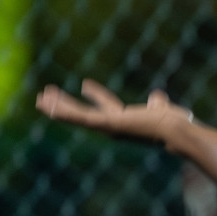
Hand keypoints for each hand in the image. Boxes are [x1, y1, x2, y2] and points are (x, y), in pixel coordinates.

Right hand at [37, 80, 190, 142]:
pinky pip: (80, 116)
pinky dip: (62, 111)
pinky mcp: (106, 124)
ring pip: (77, 116)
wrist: (176, 131)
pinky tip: (46, 104)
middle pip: (84, 114)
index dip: (96, 94)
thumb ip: (158, 103)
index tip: (85, 83)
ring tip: (40, 98)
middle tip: (48, 96)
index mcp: (125, 122)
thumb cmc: (175, 124)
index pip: (106, 106)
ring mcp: (108, 127)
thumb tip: (157, 96)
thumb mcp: (162, 108)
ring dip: (58, 107)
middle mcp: (113, 127)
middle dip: (66, 105)